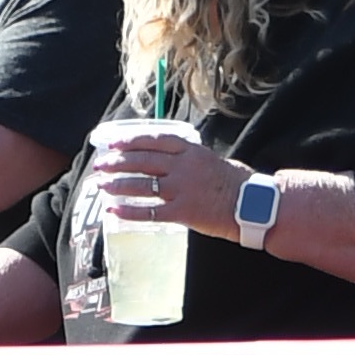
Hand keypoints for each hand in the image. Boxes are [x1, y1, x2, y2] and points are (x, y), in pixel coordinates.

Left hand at [89, 119, 241, 238]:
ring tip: (101, 185)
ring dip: (117, 185)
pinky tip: (113, 210)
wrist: (255, 205)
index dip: (130, 141)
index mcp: (191, 151)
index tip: (112, 142)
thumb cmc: (237, 183)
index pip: (154, 141)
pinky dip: (129, 211)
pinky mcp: (183, 212)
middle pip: (142, 161)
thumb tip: (167, 157)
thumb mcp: (213, 160)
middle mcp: (184, 167)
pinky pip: (150, 211)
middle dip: (117, 162)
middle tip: (100, 164)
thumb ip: (189, 158)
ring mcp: (182, 190)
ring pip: (141, 185)